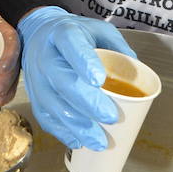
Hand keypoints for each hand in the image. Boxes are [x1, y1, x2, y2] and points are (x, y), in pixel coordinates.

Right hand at [17, 5, 134, 149]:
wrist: (39, 34)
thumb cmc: (75, 35)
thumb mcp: (99, 30)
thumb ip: (119, 48)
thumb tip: (138, 76)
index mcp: (64, 33)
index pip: (71, 44)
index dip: (84, 62)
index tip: (100, 79)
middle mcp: (46, 55)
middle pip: (63, 80)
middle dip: (88, 103)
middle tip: (111, 117)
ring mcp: (37, 77)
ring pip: (53, 104)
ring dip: (77, 125)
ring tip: (99, 141)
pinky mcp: (34, 96)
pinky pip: (45, 116)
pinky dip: (62, 132)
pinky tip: (79, 141)